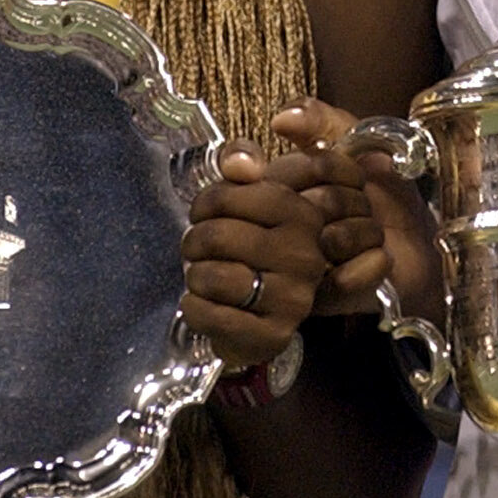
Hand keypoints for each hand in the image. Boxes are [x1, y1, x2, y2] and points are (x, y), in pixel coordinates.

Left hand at [181, 139, 377, 369]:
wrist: (264, 312)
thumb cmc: (252, 248)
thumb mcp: (251, 199)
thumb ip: (242, 164)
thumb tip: (238, 163)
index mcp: (303, 213)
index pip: (230, 195)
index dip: (203, 204)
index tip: (203, 216)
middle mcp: (305, 254)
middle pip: (217, 236)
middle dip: (193, 243)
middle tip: (196, 250)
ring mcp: (293, 298)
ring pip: (213, 277)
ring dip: (195, 277)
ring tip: (201, 276)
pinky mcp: (274, 334)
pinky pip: (212, 315)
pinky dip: (194, 308)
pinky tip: (200, 303)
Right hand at [272, 98, 442, 317]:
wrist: (421, 247)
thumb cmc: (386, 194)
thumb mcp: (357, 143)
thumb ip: (321, 120)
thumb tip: (281, 119)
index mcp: (277, 186)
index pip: (294, 166)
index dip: (335, 168)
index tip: (355, 174)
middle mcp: (278, 227)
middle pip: (318, 202)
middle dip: (356, 200)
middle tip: (365, 206)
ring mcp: (295, 267)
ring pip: (332, 239)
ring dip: (367, 233)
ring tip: (369, 234)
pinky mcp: (317, 300)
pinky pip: (347, 276)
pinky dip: (374, 264)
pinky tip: (375, 261)